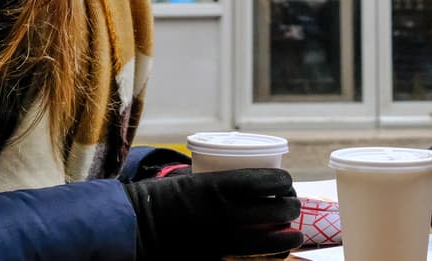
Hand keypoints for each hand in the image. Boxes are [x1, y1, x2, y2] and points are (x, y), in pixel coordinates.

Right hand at [125, 167, 302, 259]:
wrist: (137, 227)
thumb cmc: (162, 198)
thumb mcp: (193, 178)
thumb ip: (218, 180)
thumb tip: (241, 179)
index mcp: (221, 186)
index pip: (270, 181)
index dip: (285, 181)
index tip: (285, 183)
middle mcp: (228, 213)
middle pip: (278, 209)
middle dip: (291, 206)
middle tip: (291, 205)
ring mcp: (225, 239)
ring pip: (273, 240)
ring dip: (289, 236)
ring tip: (293, 234)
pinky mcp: (219, 259)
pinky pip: (253, 259)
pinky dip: (269, 255)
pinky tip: (275, 252)